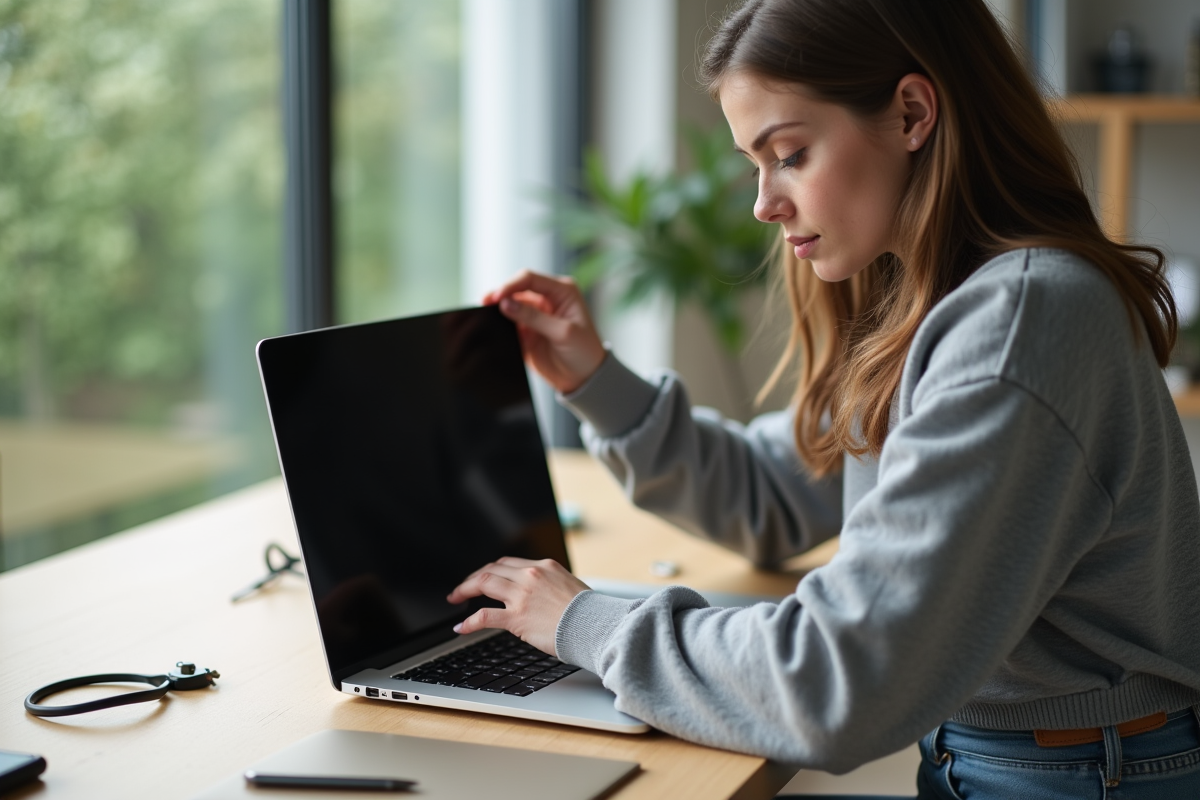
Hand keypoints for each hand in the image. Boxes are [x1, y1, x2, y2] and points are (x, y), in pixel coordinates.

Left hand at [446, 557, 589, 655]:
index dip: (492, 569)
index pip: (509, 563)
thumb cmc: (588, 613)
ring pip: (483, 583)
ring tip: (455, 599)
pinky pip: (484, 616)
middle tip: (463, 587)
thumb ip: (551, 586)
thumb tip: (542, 595)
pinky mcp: (517, 617)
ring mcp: (522, 595)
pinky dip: (468, 621)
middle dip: (474, 577)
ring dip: (464, 590)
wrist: (595, 626)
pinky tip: (461, 626)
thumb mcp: (570, 587)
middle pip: (492, 569)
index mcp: (545, 567)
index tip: (484, 577)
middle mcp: (531, 576)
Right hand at [483, 271, 605, 393]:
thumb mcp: (563, 332)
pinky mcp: (527, 331)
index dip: (511, 285)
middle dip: (501, 294)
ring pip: (510, 306)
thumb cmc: (584, 351)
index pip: (530, 279)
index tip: (497, 297)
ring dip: (498, 310)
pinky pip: (508, 324)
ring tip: (485, 314)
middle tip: (485, 303)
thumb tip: (506, 304)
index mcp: (562, 291)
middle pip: (517, 289)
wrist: (585, 378)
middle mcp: (547, 299)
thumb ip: (534, 317)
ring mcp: (536, 315)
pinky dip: (500, 325)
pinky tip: (492, 329)